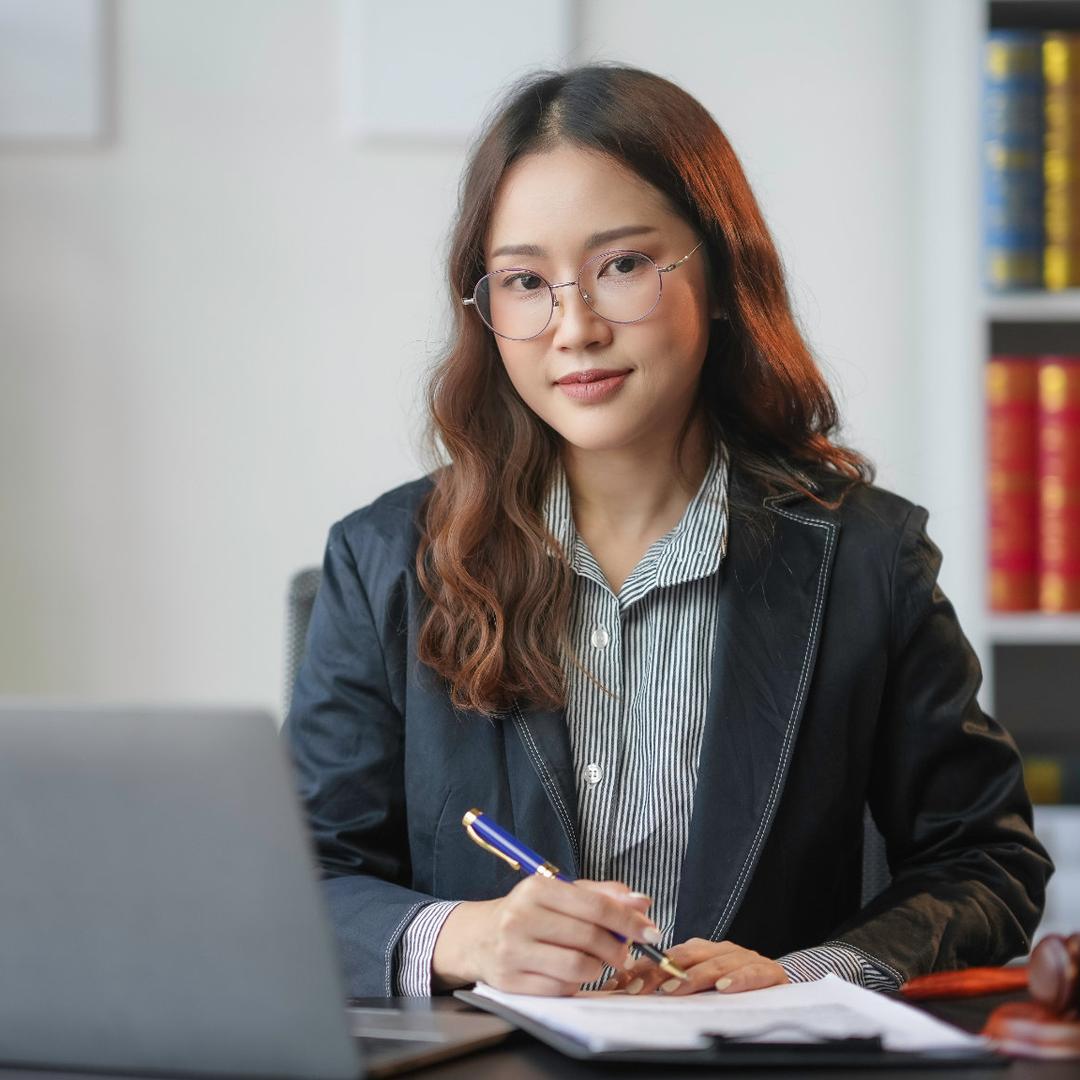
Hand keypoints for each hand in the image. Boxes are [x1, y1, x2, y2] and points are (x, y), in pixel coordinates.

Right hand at [432, 877, 657, 995]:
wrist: (478, 937)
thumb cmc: (528, 912)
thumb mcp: (559, 892)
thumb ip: (602, 894)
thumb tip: (641, 902)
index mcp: (537, 889)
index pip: (595, 906)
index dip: (629, 920)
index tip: (651, 931)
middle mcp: (521, 918)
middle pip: (589, 938)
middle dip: (617, 947)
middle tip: (625, 951)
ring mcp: (513, 952)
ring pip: (577, 967)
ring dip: (597, 968)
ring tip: (596, 961)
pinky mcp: (511, 982)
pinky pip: (560, 989)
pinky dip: (575, 984)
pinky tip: (571, 973)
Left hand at [601, 937, 788, 995]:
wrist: (780, 981)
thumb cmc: (735, 982)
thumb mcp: (701, 983)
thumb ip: (672, 984)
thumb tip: (630, 991)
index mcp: (701, 950)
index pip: (666, 956)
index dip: (643, 969)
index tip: (620, 985)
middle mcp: (719, 950)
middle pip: (686, 958)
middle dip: (659, 972)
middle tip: (638, 988)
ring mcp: (743, 959)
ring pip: (715, 965)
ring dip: (693, 977)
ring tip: (673, 988)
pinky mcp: (767, 971)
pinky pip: (751, 974)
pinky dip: (737, 980)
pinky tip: (724, 989)